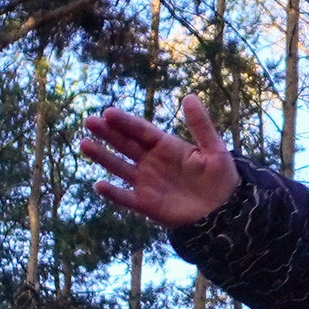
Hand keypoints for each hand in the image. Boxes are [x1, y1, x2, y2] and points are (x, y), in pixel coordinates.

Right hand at [81, 96, 241, 227]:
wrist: (224, 211)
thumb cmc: (221, 178)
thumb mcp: (214, 148)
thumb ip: (200, 125)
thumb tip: (189, 97)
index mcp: (166, 146)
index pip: (141, 131)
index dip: (125, 122)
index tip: (108, 112)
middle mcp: (151, 162)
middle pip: (125, 145)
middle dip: (107, 133)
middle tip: (89, 121)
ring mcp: (147, 182)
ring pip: (119, 167)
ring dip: (102, 156)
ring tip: (84, 144)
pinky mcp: (146, 204)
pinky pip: (126, 197)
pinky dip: (113, 193)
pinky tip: (99, 185)